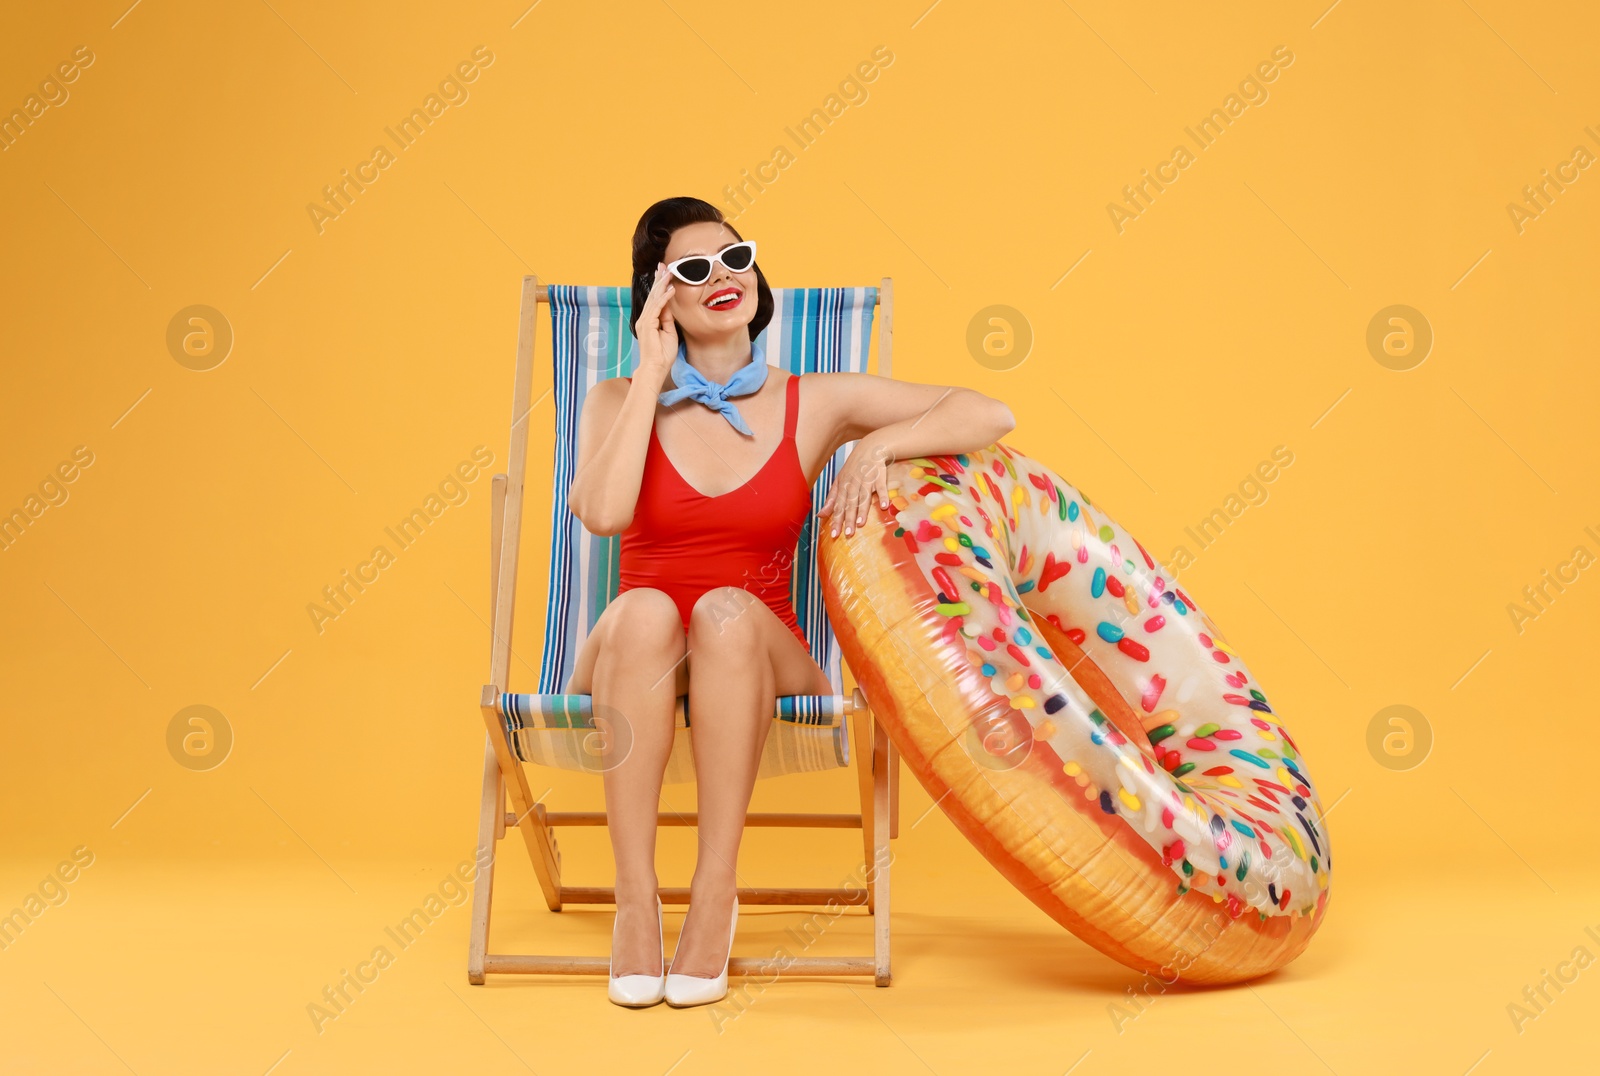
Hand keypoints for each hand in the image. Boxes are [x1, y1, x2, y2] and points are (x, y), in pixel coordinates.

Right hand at [633, 262, 677, 376]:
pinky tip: (671, 289)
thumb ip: (668, 319)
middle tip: (663, 265)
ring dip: (662, 284)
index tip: (665, 273)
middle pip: (652, 295)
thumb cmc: (663, 355)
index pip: (655, 299)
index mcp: (649, 320)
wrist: (655, 368)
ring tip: (669, 272)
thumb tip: (670, 307)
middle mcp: (644, 318)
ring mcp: (644, 321)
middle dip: (659, 279)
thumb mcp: (669, 333)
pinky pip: (657, 308)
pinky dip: (664, 298)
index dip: (660, 286)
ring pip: (654, 298)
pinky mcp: (647, 325)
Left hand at [819, 435, 892, 536]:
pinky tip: (883, 506)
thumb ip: (832, 499)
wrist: (871, 448)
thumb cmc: (854, 467)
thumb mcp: (840, 481)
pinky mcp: (879, 476)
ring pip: (863, 496)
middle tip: (848, 534)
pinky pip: (881, 487)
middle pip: (850, 503)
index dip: (836, 520)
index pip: (838, 505)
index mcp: (843, 485)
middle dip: (848, 518)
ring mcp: (866, 479)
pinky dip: (882, 495)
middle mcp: (853, 483)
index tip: (835, 535)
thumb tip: (820, 515)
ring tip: (860, 524)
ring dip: (862, 510)